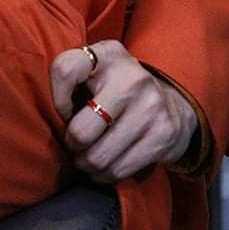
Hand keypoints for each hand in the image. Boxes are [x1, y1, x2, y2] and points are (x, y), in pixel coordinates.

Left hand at [49, 40, 197, 182]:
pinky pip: (119, 170)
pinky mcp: (163, 134)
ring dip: (87, 164)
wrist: (172, 104)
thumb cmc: (118, 90)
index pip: (64, 70)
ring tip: (88, 159)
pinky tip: (106, 167)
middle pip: (81, 131)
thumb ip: (72, 83)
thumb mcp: (97, 71)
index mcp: (108, 54)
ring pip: (98, 157)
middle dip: (73, 145)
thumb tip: (56, 122)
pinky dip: (106, 175)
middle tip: (76, 144)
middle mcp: (131, 76)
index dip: (57, 99)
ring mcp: (150, 106)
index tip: (66, 110)